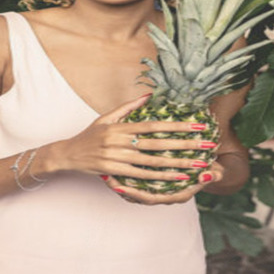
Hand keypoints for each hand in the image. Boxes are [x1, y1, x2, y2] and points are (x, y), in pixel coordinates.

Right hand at [48, 93, 217, 185]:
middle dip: (184, 145)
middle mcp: (120, 141)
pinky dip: (160, 177)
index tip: (196, 125)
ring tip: (197, 165)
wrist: (67, 154)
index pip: (154, 124)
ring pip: (152, 161)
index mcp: (121, 126)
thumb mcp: (106, 117)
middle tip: (206, 145)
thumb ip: (128, 107)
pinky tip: (177, 178)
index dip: (177, 125)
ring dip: (177, 164)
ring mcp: (117, 157)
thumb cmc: (89, 135)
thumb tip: (149, 95)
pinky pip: (142, 175)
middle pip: (158, 143)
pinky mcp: (114, 171)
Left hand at [103, 156, 226, 204]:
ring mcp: (160, 189)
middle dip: (125, 190)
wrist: (208, 168)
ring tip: (107, 177)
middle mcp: (167, 195)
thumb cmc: (209, 168)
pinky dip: (126, 178)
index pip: (154, 199)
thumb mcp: (215, 171)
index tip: (123, 188)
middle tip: (110, 182)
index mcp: (177, 195)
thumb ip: (214, 174)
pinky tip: (114, 169)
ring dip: (122, 185)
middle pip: (141, 197)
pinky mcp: (155, 182)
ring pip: (137, 192)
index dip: (138, 194)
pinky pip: (138, 184)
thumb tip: (209, 175)